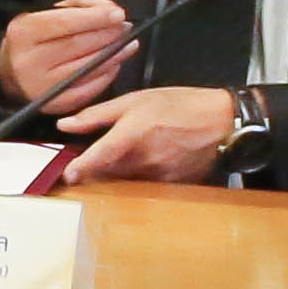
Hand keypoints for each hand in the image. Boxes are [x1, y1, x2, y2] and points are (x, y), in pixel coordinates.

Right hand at [0, 0, 136, 108]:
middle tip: (124, 28)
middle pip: (78, 44)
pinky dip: (106, 75)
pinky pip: (89, 89)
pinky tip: (113, 64)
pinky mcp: (54, 105)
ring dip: (114, 55)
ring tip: (127, 44)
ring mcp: (40, 86)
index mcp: (23, 33)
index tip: (118, 14)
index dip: (95, 17)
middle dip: (107, 35)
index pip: (64, 22)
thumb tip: (109, 10)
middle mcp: (28, 61)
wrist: (12, 74)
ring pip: (87, 67)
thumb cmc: (36, 40)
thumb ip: (81, 3)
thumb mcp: (49, 13)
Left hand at [59, 83, 243, 183]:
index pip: (99, 158)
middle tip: (88, 165)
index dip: (80, 169)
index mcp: (132, 136)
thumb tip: (66, 124)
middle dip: (95, 172)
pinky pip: (147, 188)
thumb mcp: (134, 100)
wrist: (221, 121)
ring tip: (119, 163)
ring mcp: (161, 176)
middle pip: (109, 175)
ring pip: (126, 183)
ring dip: (115, 178)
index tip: (67, 175)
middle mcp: (145, 160)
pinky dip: (138, 181)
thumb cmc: (179, 106)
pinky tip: (142, 167)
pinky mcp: (173, 186)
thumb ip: (97, 115)